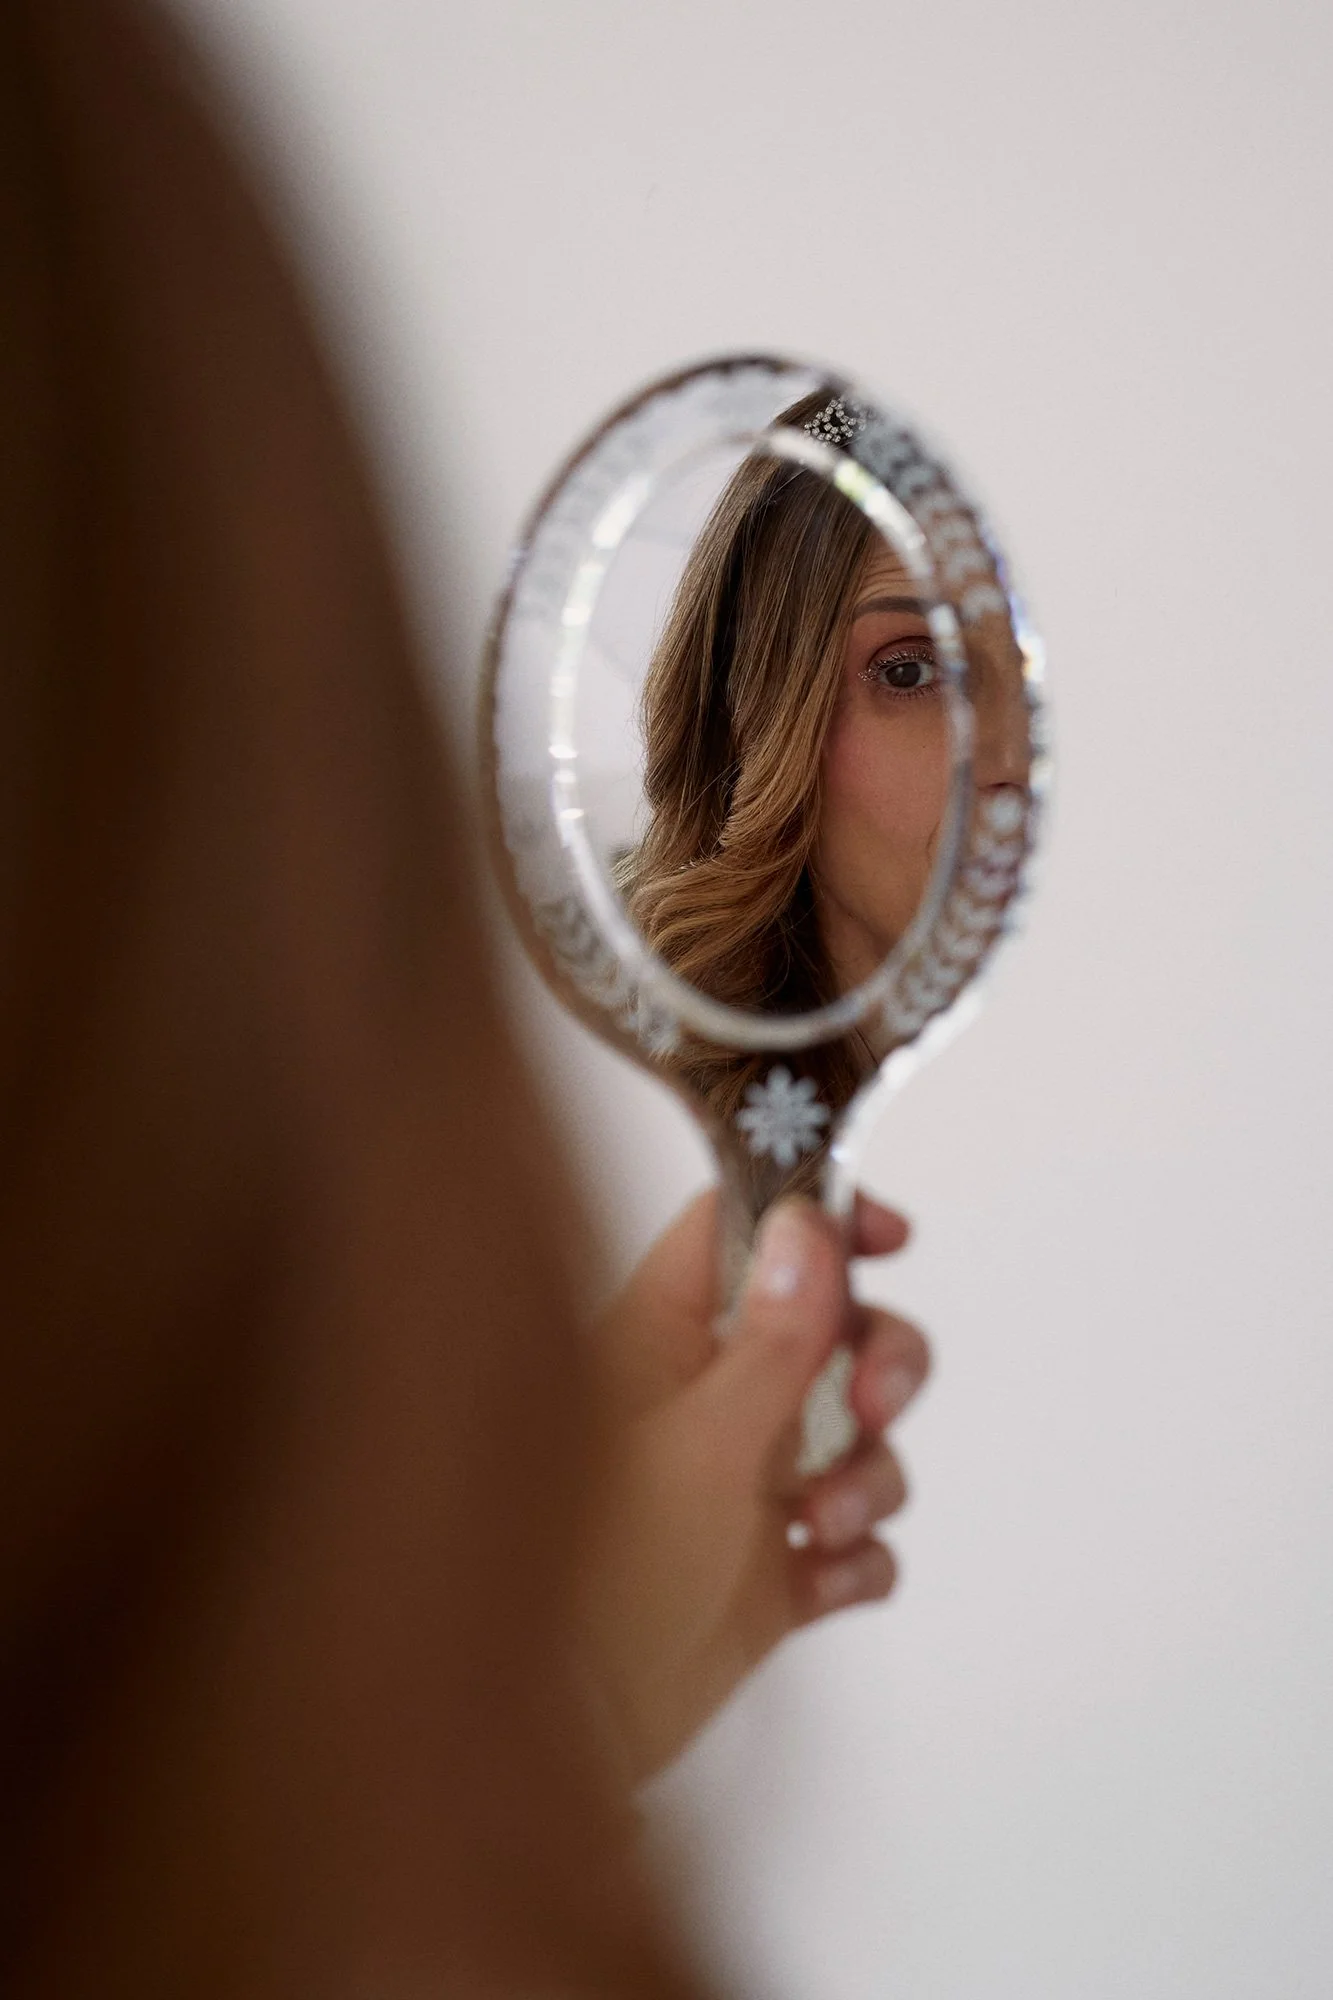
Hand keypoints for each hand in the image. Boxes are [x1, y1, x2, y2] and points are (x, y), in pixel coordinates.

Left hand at [578, 1190, 928, 1783]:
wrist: (560, 1737)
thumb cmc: (594, 1578)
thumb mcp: (702, 1441)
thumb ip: (773, 1339)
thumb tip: (811, 1222)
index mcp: (663, 1337)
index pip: (743, 1228)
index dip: (816, 1214)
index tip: (888, 1235)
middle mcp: (705, 1398)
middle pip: (828, 1327)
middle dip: (878, 1359)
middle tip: (878, 1403)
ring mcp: (738, 1487)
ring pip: (854, 1435)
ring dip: (870, 1473)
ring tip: (822, 1523)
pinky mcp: (764, 1574)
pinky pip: (851, 1540)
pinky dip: (859, 1556)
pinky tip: (824, 1580)